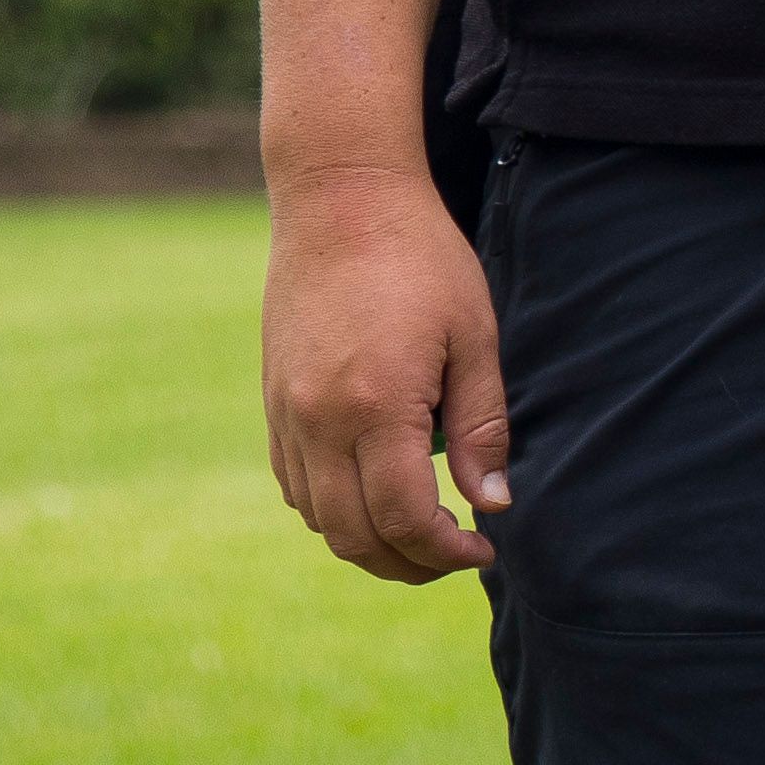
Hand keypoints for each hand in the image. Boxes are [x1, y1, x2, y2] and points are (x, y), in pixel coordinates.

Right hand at [265, 159, 508, 580]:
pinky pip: (294, 484)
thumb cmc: (423, 261)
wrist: (340, 201)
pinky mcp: (271, 401)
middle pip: (354, 535)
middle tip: (457, 556)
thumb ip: (483, 428)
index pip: (404, 518)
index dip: (446, 553)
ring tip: (424, 531)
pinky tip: (376, 495)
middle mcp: (316, 419)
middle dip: (409, 564)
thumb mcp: (475, 338)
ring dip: (369, 542)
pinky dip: (332, 509)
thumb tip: (492, 506)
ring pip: (318, 518)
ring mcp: (284, 413)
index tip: (484, 551)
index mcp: (374, 405)